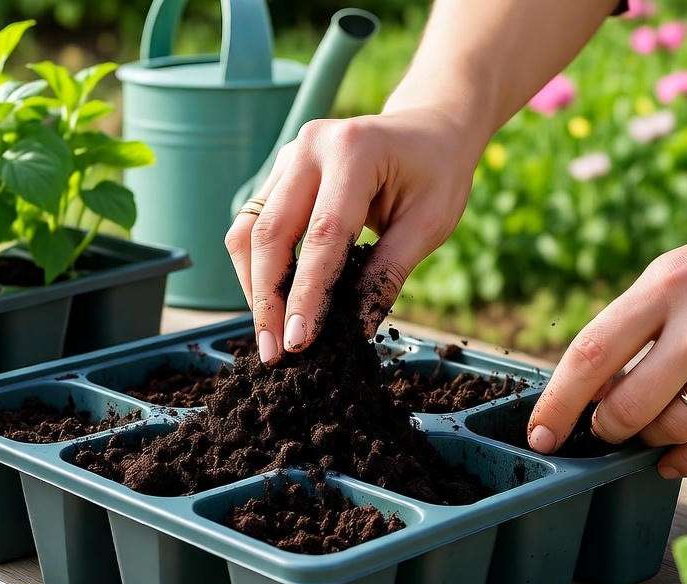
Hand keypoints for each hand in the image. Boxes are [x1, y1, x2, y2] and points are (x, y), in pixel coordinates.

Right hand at [223, 107, 482, 362]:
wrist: (428, 128)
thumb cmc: (436, 173)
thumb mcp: (428, 224)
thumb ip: (388, 274)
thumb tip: (356, 331)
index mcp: (353, 151)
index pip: (322, 235)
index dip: (307, 294)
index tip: (299, 342)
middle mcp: (310, 147)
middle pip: (270, 232)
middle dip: (268, 299)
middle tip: (274, 352)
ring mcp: (288, 157)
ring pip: (249, 230)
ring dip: (255, 286)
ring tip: (270, 335)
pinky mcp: (279, 174)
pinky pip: (254, 225)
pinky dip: (259, 268)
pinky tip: (273, 303)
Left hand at [525, 191, 686, 477]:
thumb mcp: (680, 271)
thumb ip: (635, 323)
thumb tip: (589, 389)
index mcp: (667, 284)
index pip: (591, 353)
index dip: (557, 402)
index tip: (539, 434)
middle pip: (628, 405)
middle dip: (606, 429)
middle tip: (606, 429)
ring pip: (673, 429)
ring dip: (649, 442)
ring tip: (646, 433)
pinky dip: (686, 460)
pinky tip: (672, 460)